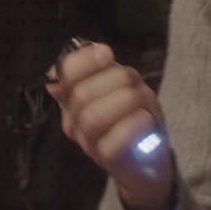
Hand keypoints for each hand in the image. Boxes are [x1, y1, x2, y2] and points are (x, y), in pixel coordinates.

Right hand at [44, 41, 173, 209]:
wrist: (146, 163)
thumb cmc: (132, 119)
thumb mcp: (121, 88)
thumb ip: (104, 69)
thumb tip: (87, 46)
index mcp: (73, 99)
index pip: (64, 74)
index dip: (84, 60)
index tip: (107, 53)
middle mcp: (74, 122)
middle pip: (82, 94)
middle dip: (115, 80)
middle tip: (136, 83)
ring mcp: (89, 144)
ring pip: (92, 117)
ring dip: (125, 101)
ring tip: (144, 101)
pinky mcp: (108, 161)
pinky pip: (111, 143)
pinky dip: (131, 126)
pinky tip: (145, 119)